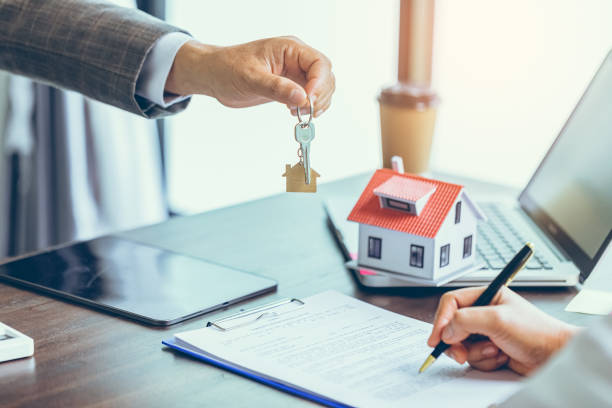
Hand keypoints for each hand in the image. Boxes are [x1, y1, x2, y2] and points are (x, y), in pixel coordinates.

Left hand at [165, 36, 334, 116]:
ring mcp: (294, 73)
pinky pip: (311, 96)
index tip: (309, 101)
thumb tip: (302, 98)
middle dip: (320, 95)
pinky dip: (310, 107)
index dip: (319, 84)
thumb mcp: (250, 78)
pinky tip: (296, 112)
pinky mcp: (290, 86)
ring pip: (322, 88)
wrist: (214, 75)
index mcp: (289, 48)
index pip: (318, 63)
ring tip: (299, 112)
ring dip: (317, 103)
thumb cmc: (227, 69)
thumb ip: (276, 88)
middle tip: (305, 111)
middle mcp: (296, 59)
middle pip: (325, 76)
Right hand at [427, 287, 580, 374]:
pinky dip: (484, 361)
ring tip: (495, 351)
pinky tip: (501, 357)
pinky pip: (473, 357)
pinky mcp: (490, 350)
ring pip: (461, 344)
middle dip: (456, 341)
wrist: (555, 357)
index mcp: (486, 296)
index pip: (452, 303)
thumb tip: (445, 330)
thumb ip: (466, 320)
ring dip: (475, 352)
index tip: (437, 337)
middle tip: (459, 353)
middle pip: (452, 325)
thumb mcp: (497, 319)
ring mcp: (486, 333)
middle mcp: (484, 313)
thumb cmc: (537, 332)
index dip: (441, 319)